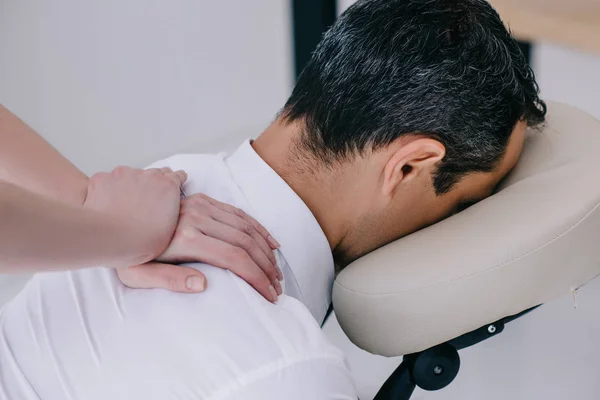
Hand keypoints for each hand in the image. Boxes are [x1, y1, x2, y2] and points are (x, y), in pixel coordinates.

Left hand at [84, 166, 186, 264]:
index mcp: (168, 187)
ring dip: (130, 185)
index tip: (173, 183)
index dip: (175, 181)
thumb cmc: (140, 240)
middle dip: (153, 183)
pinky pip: (108, 179)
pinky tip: (107, 203)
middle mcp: (148, 176)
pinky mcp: (104, 178)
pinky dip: (108, 188)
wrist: (110, 238)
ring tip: (124, 205)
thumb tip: (165, 211)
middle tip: (148, 198)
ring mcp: (124, 174)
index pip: (176, 176)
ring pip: (130, 175)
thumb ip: (170, 211)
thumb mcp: (170, 228)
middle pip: (154, 173)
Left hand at [117, 193, 282, 301]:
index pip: (234, 258)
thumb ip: (170, 281)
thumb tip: (203, 285)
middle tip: (277, 287)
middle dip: (266, 267)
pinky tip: (270, 243)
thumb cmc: (124, 252)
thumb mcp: (137, 274)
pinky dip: (258, 228)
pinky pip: (238, 213)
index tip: (268, 294)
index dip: (256, 277)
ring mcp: (201, 206)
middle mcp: (197, 218)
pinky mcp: (203, 200)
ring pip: (246, 227)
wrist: (112, 218)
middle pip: (245, 242)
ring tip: (276, 271)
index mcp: (185, 238)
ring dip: (266, 250)